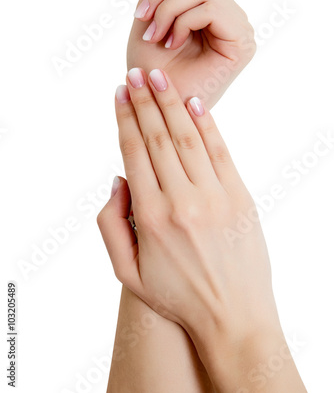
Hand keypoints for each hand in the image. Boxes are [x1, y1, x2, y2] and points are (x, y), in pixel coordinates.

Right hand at [98, 67, 277, 338]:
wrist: (234, 317)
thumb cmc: (178, 296)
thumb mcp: (127, 273)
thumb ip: (111, 225)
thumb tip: (119, 180)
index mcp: (152, 217)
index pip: (134, 152)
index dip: (125, 119)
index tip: (119, 95)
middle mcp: (182, 200)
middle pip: (158, 137)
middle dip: (144, 101)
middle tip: (135, 75)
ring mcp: (215, 196)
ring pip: (188, 137)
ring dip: (171, 103)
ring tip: (159, 78)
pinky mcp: (240, 197)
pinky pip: (220, 151)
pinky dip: (206, 124)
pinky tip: (193, 103)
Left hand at [127, 0, 255, 108]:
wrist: (154, 108)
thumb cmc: (150, 69)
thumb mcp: (150, 11)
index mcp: (209, 4)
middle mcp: (229, 11)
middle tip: (144, 17)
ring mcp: (239, 26)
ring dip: (166, 8)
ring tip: (156, 36)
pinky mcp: (242, 40)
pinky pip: (207, 6)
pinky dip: (180, 21)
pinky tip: (172, 43)